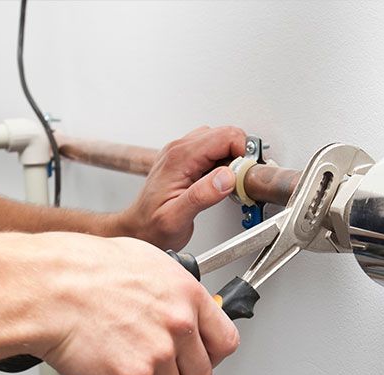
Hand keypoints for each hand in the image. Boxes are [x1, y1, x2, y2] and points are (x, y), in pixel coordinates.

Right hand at [20, 232, 239, 374]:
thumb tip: (172, 305)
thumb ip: (167, 290)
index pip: (225, 341)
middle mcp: (178, 325)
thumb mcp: (141, 261)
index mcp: (186, 295)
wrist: (45, 288)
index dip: (210, 357)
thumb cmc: (79, 269)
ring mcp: (157, 355)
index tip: (198, 361)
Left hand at [116, 126, 246, 250]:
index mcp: (179, 158)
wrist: (138, 229)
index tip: (245, 175)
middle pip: (225, 135)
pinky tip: (221, 182)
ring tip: (231, 184)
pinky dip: (224, 163)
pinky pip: (213, 151)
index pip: (224, 137)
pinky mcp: (186, 160)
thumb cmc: (152, 226)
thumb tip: (227, 177)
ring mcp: (182, 153)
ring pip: (220, 140)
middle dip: (240, 156)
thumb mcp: (176, 218)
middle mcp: (180, 150)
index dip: (243, 153)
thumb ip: (202, 196)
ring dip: (233, 159)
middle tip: (240, 183)